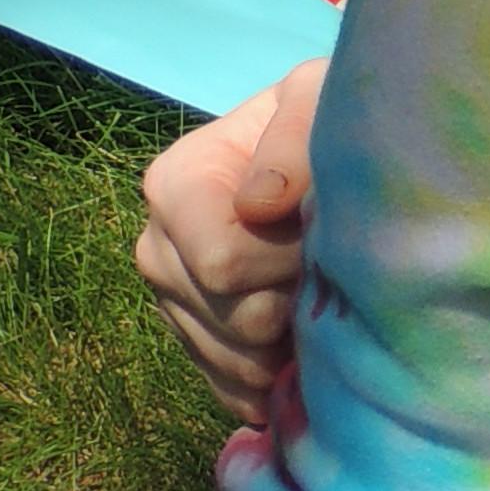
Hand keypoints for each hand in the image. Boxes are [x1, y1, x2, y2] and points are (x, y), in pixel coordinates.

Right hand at [138, 54, 323, 428]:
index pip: (222, 265)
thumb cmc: (320, 121)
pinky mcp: (198, 348)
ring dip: (296, 343)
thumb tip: (259, 205)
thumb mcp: (315, 97)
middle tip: (333, 267)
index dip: (288, 262)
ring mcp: (172, 305)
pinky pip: (236, 393)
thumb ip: (293, 136)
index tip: (323, 235)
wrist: (321, 160)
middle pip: (237, 321)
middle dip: (299, 303)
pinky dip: (281, 381)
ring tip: (323, 295)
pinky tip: (310, 346)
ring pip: (240, 365)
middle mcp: (157, 250)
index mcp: (172, 185)